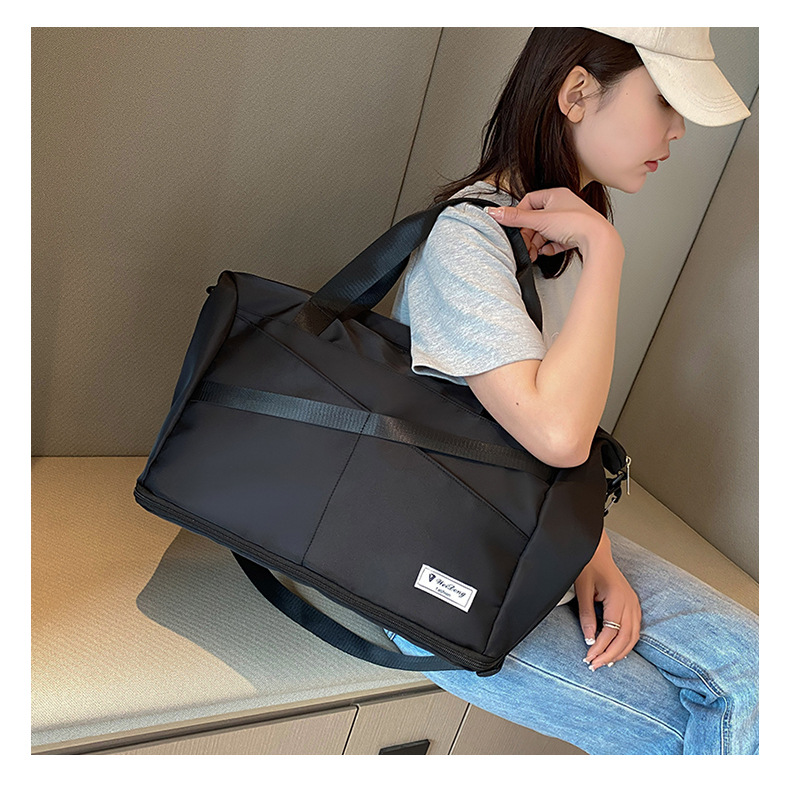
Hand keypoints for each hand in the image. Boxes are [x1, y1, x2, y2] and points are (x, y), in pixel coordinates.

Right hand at [485, 187, 620, 262]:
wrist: (598, 239)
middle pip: (537, 219)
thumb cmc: (575, 223)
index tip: (516, 226)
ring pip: (546, 231)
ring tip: (533, 253)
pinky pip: (557, 241)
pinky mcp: (576, 235)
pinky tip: (546, 251)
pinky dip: (550, 247)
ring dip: (537, 242)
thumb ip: (515, 218)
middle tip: (523, 244)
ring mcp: (571, 220)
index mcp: (556, 195)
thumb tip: (493, 212)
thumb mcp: (539, 220)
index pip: (530, 200)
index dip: (521, 215)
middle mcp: (564, 205)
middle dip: (528, 234)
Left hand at [574, 529, 640, 670]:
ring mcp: (634, 604)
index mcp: (617, 598)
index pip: (610, 632)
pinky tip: (617, 651)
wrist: (596, 552)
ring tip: (606, 663)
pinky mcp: (633, 605)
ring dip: (620, 652)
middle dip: (610, 655)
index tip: (588, 658)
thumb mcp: (583, 590)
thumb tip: (589, 640)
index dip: (600, 647)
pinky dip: (627, 643)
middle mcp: (630, 603)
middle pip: (625, 638)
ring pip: (633, 636)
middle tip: (595, 666)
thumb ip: (587, 615)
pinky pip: (635, 630)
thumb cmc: (588, 567)